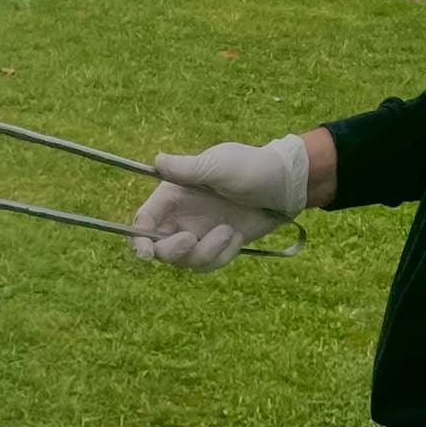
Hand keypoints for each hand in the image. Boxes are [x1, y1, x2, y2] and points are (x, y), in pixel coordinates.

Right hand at [131, 134, 309, 271]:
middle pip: (159, 249)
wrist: (286, 187)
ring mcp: (199, 233)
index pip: (144, 221)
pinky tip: (237, 237)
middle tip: (191, 241)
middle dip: (174, 251)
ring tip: (229, 232)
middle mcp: (182, 216)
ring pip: (185, 262)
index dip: (139, 240)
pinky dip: (223, 255)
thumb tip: (157, 161)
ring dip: (207, 252)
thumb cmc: (253, 167)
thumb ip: (186, 169)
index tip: (146, 255)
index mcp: (175, 194)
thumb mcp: (219, 165)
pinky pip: (206, 265)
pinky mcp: (215, 247)